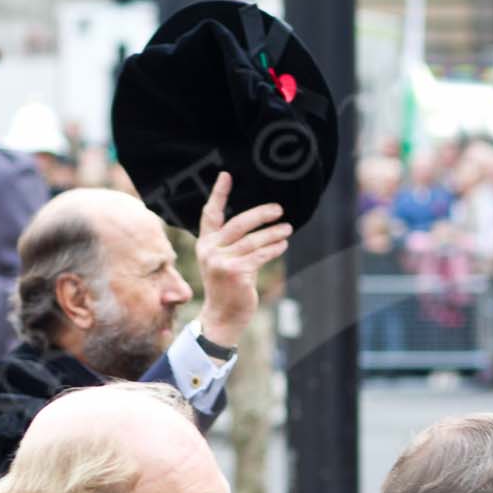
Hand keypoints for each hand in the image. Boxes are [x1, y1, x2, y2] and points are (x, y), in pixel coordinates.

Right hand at [196, 171, 290, 347]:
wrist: (223, 316)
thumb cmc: (228, 287)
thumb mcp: (224, 261)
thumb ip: (234, 243)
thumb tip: (261, 224)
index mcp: (205, 243)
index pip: (210, 214)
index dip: (218, 194)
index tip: (226, 175)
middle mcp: (210, 250)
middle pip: (238, 223)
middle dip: (260, 214)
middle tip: (278, 209)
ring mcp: (221, 262)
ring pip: (252, 241)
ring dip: (273, 233)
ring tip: (287, 229)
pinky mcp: (235, 273)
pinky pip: (259, 255)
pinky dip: (273, 249)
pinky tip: (283, 244)